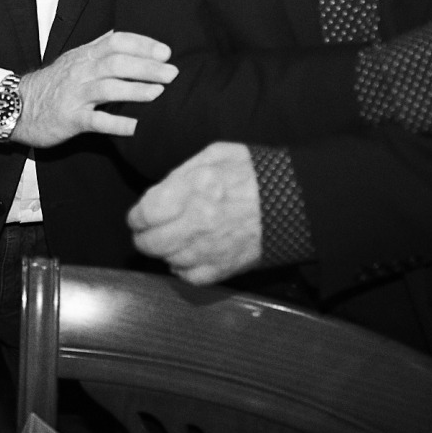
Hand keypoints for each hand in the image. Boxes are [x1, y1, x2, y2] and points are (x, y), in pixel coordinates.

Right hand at [9, 31, 176, 146]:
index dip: (143, 45)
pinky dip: (117, 123)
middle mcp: (81, 72)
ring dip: (136, 90)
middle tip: (172, 73)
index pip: (116, 42)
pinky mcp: (70, 119)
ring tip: (159, 93)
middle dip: (147, 67)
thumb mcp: (72, 59)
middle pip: (117, 63)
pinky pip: (96, 121)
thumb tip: (118, 33)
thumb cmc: (52, 83)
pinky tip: (136, 126)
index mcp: (84, 56)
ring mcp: (75, 95)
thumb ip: (95, 47)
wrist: (17, 106)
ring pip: (108, 88)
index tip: (166, 52)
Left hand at [128, 142, 261, 283]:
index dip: (136, 216)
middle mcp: (197, 222)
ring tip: (168, 242)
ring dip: (163, 252)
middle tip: (146, 232)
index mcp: (192, 189)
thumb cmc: (254, 171)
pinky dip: (182, 269)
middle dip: (143, 237)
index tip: (139, 216)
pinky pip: (189, 277)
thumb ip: (182, 173)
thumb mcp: (214, 155)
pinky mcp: (224, 268)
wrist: (295, 200)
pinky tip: (185, 257)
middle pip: (151, 242)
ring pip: (167, 260)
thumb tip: (159, 191)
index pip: (145, 213)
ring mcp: (210, 249)